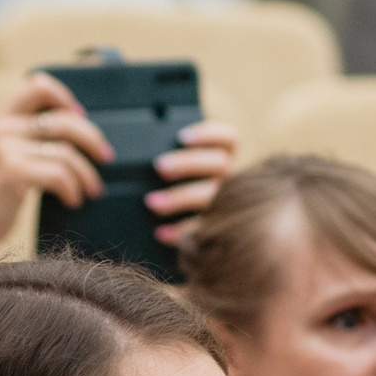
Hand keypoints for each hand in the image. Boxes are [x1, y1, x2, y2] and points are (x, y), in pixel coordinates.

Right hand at [0, 70, 111, 250]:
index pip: (38, 86)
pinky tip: (73, 200)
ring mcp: (5, 148)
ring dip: (86, 174)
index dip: (65, 97)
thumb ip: (25, 137)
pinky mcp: (12, 172)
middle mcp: (1, 127)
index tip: (81, 115)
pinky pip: (59, 174)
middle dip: (92, 139)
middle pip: (64, 120)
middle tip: (105, 157)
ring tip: (91, 190)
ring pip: (66, 153)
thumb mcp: (0, 155)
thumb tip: (76, 128)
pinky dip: (73, 189)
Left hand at [149, 119, 238, 243]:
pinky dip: (180, 231)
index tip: (182, 137)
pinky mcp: (217, 231)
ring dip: (180, 197)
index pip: (229, 140)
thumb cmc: (176, 193)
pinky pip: (202, 230)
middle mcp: (230, 179)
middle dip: (188, 163)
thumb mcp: (177, 174)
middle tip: (159, 166)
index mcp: (223, 160)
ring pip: (212, 195)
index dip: (209, 134)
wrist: (193, 240)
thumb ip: (170, 163)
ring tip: (152, 202)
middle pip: (219, 163)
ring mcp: (227, 205)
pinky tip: (160, 232)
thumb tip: (145, 159)